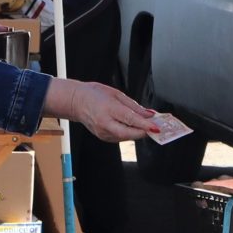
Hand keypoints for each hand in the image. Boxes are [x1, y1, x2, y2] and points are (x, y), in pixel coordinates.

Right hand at [46, 79, 162, 142]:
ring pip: (126, 137)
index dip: (144, 125)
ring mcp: (103, 132)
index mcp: (108, 109)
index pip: (130, 120)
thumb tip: (149, 114)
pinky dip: (129, 133)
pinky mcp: (103, 137)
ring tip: (145, 125)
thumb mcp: (117, 94)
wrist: (76, 102)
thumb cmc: (95, 94)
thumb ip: (134, 106)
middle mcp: (105, 123)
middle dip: (143, 132)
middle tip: (154, 128)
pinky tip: (132, 127)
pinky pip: (120, 138)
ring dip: (137, 133)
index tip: (156, 127)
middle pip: (129, 133)